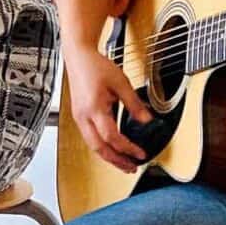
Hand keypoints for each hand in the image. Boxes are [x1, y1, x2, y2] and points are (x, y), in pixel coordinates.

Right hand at [64, 46, 151, 173]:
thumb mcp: (121, 83)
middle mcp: (83, 116)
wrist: (78, 57)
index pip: (112, 137)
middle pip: (99, 148)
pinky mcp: (79, 117)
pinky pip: (90, 138)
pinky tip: (111, 148)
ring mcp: (79, 118)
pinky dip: (102, 147)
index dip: (127, 148)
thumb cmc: (95, 66)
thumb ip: (135, 104)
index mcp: (94, 108)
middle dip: (117, 161)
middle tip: (132, 167)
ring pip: (93, 146)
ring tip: (123, 162)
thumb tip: (147, 121)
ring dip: (109, 157)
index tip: (140, 153)